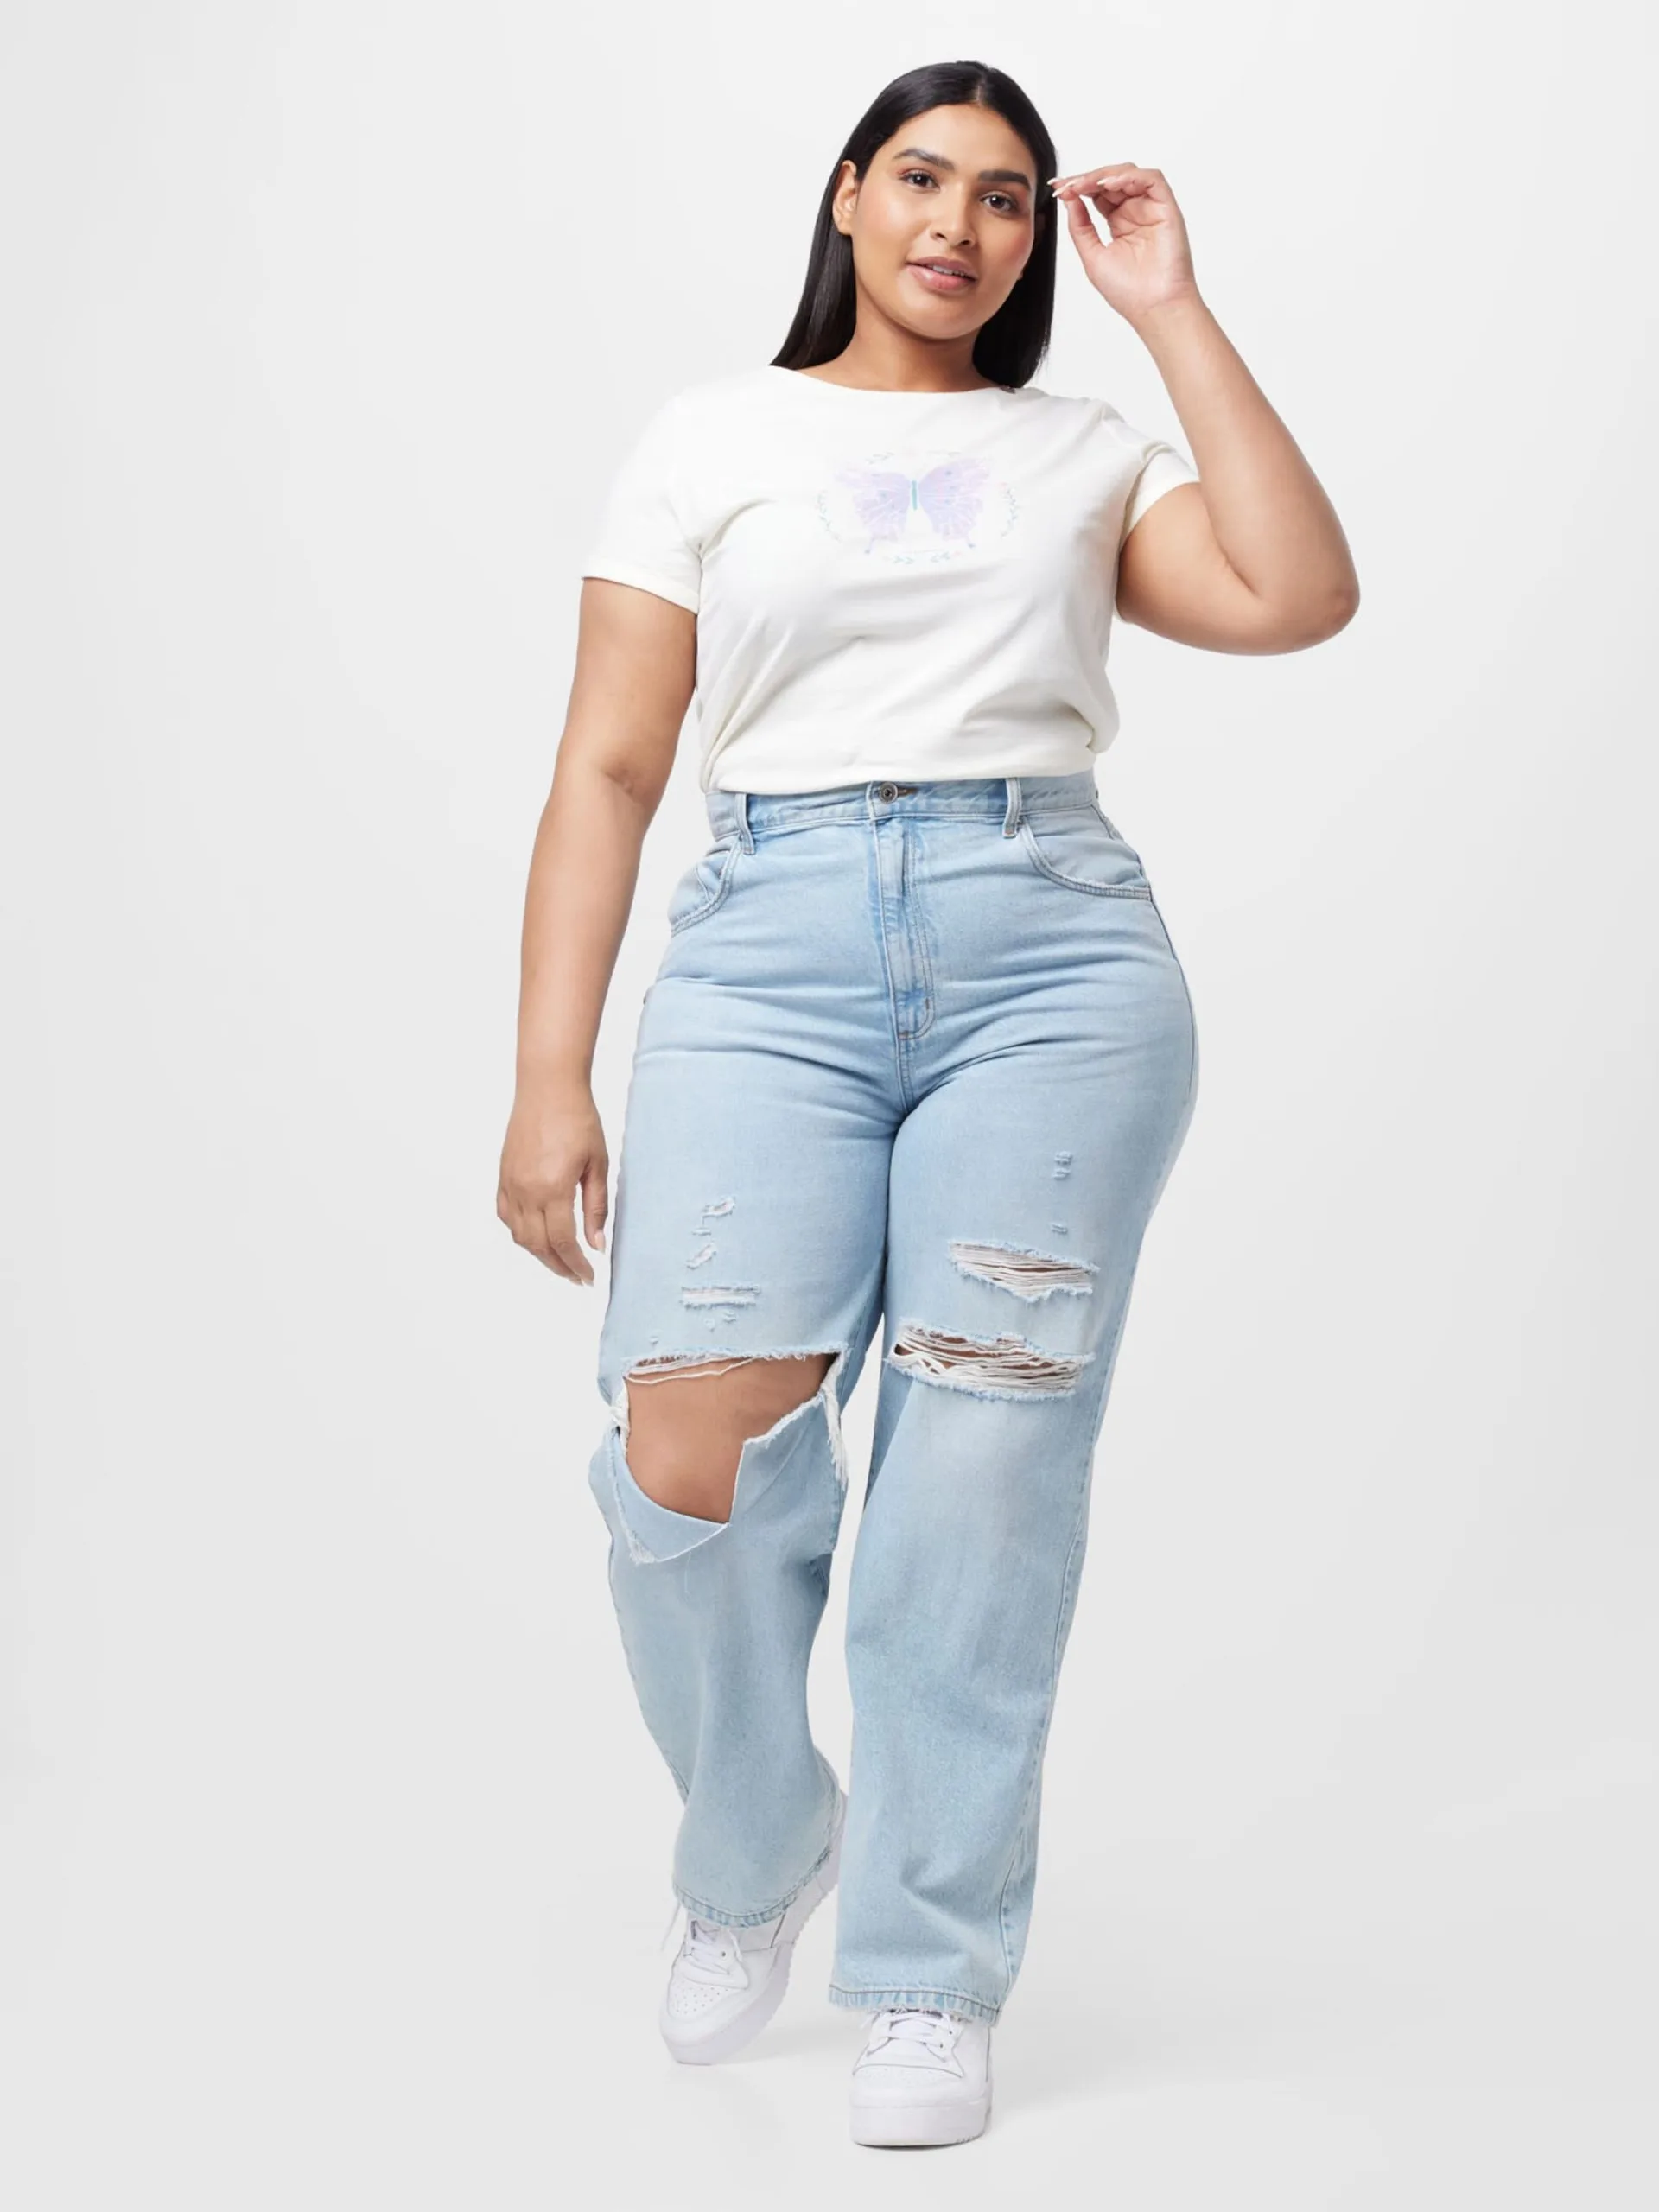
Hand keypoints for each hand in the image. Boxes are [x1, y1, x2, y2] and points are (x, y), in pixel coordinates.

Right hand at [497, 1082, 608, 1284]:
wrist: (548, 1088)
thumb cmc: (578, 1119)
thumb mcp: (597, 1164)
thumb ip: (596, 1207)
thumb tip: (596, 1244)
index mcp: (553, 1189)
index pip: (563, 1242)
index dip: (576, 1265)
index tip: (589, 1277)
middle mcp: (527, 1191)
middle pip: (539, 1245)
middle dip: (559, 1266)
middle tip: (577, 1277)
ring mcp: (511, 1184)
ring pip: (520, 1235)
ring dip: (539, 1253)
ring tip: (560, 1261)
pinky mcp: (503, 1176)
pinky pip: (507, 1215)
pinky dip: (521, 1232)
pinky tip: (536, 1235)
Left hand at [1049, 164, 1198, 324]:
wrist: (1153, 310)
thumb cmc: (1128, 292)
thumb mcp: (1092, 256)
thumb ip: (1080, 226)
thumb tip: (1068, 199)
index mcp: (1119, 223)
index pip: (1097, 194)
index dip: (1077, 187)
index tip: (1056, 188)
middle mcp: (1136, 212)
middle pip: (1111, 180)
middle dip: (1086, 178)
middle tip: (1067, 185)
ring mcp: (1151, 209)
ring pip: (1129, 174)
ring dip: (1104, 175)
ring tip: (1084, 185)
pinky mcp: (1167, 208)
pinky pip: (1151, 179)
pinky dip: (1129, 176)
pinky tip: (1109, 186)